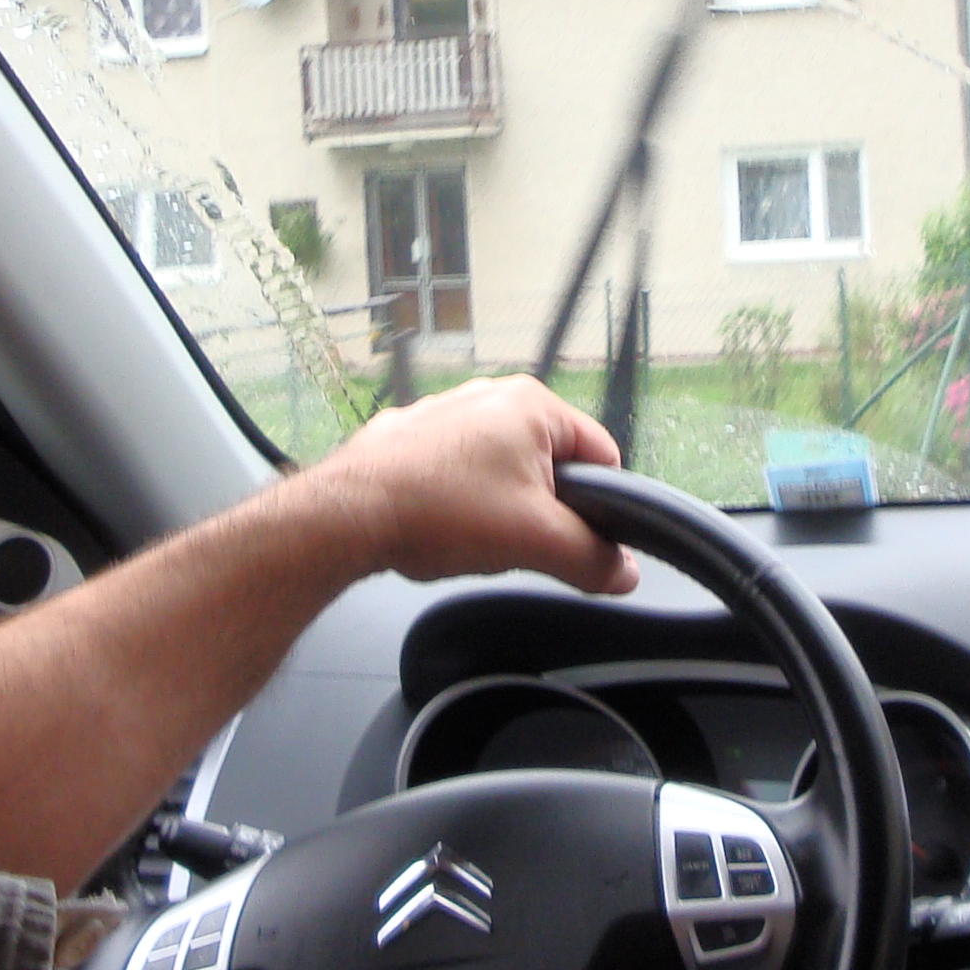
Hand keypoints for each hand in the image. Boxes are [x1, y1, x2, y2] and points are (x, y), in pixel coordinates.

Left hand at [313, 376, 639, 595]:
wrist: (345, 516)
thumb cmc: (442, 511)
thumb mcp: (536, 542)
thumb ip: (591, 559)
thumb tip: (624, 574)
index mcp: (532, 405)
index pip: (601, 456)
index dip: (601, 506)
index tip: (580, 540)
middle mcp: (489, 395)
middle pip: (550, 465)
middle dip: (542, 508)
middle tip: (520, 542)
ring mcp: (445, 412)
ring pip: (501, 470)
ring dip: (499, 506)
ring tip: (473, 536)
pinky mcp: (409, 436)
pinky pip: (456, 471)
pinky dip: (457, 499)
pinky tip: (439, 526)